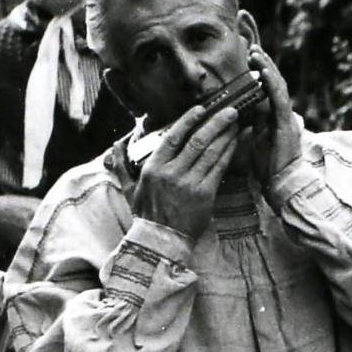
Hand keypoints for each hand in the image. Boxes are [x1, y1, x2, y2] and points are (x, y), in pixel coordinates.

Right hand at [129, 95, 242, 242]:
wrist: (161, 242)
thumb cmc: (146, 215)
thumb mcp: (129, 189)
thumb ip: (122, 164)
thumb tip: (116, 145)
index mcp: (153, 168)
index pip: (172, 137)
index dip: (188, 120)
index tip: (200, 109)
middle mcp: (171, 173)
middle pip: (197, 141)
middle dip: (216, 122)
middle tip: (230, 110)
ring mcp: (189, 184)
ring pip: (211, 152)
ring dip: (226, 135)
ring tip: (235, 123)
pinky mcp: (205, 195)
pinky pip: (219, 168)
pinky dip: (229, 153)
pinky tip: (236, 142)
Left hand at [249, 48, 301, 183]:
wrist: (282, 184)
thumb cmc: (269, 165)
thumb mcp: (256, 137)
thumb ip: (252, 121)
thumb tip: (238, 108)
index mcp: (275, 116)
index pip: (268, 88)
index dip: (261, 71)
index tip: (250, 57)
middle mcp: (283, 113)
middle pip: (275, 82)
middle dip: (264, 64)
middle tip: (252, 47)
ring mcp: (286, 118)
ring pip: (278, 86)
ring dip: (267, 68)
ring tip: (256, 53)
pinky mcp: (286, 124)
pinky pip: (279, 100)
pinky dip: (272, 84)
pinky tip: (264, 72)